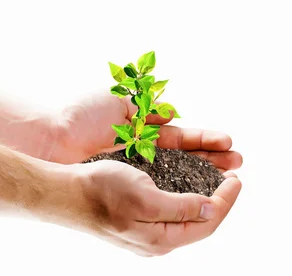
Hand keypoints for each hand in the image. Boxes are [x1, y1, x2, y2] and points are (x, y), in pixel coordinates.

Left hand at [53, 91, 242, 171]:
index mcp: (143, 130)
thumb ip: (148, 107)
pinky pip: (162, 185)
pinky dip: (182, 187)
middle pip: (187, 156)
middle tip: (238, 163)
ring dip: (205, 173)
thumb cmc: (81, 117)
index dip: (205, 140)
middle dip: (213, 159)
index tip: (228, 142)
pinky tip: (201, 190)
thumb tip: (173, 113)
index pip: (182, 137)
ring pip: (180, 172)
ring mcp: (138, 170)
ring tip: (231, 175)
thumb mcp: (120, 101)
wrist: (52, 139)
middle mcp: (145, 152)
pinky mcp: (129, 184)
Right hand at [67, 159, 241, 255]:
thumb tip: (212, 210)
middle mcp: (158, 239)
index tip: (237, 179)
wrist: (66, 192)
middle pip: (200, 222)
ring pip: (188, 214)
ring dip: (206, 195)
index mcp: (161, 239)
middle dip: (220, 199)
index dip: (226, 201)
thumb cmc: (101, 192)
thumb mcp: (146, 198)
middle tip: (232, 176)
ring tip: (218, 176)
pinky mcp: (140, 217)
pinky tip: (191, 180)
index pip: (207, 223)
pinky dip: (188, 194)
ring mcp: (148, 229)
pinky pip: (173, 208)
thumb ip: (181, 208)